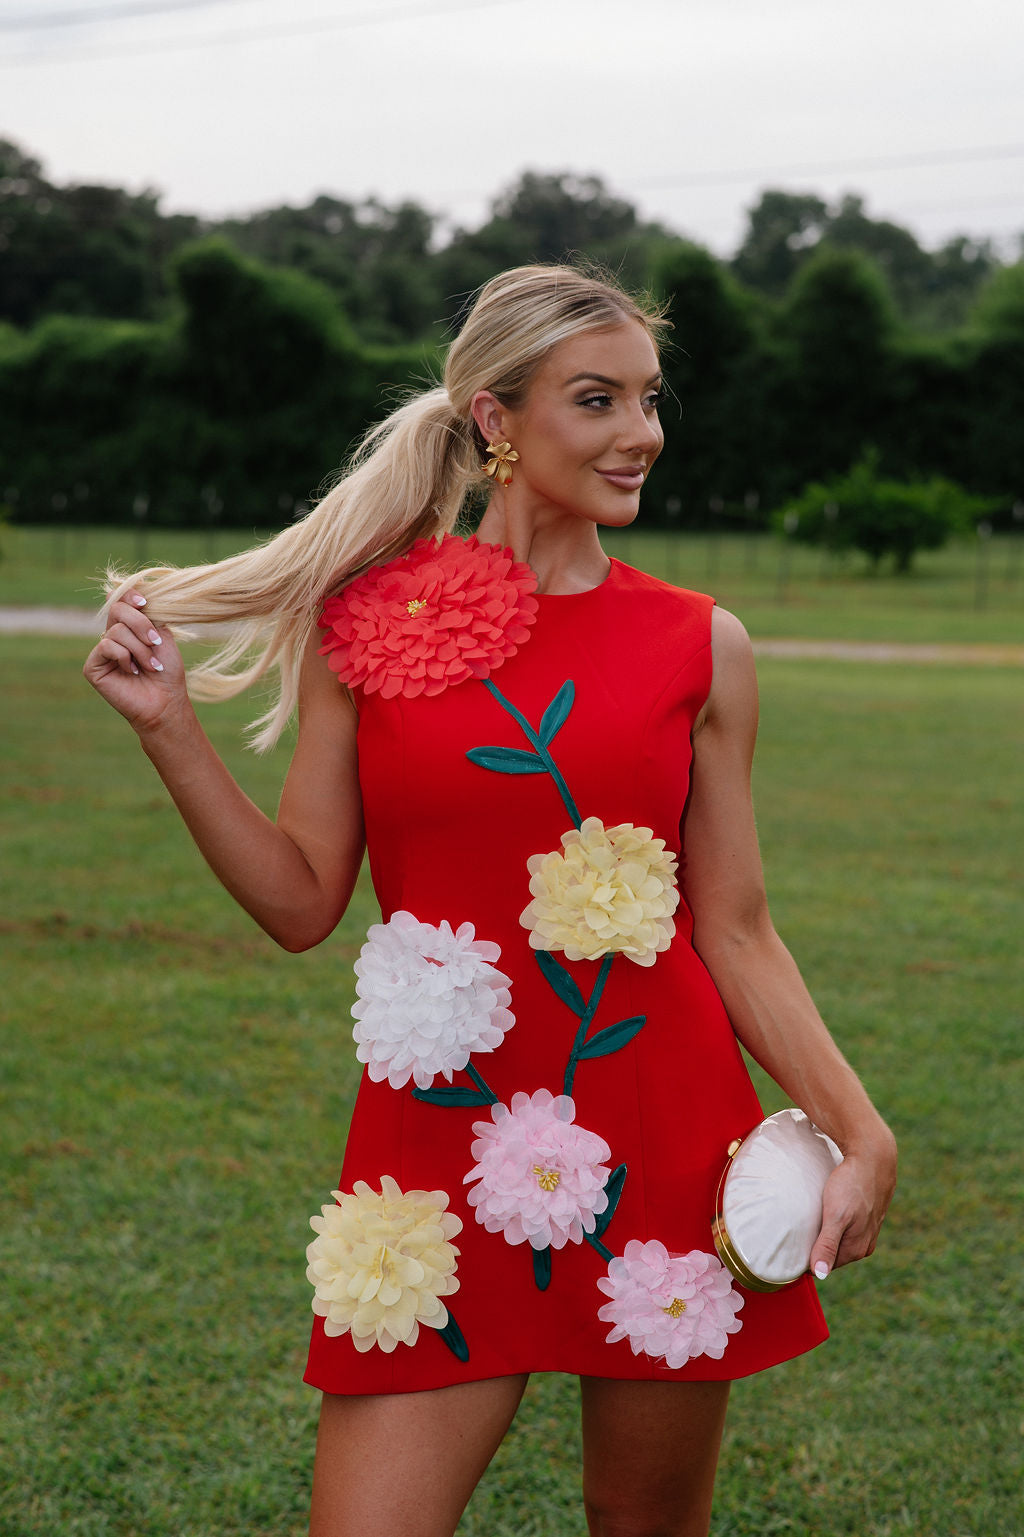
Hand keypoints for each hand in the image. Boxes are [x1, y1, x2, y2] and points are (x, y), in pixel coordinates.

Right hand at [83, 591, 188, 735]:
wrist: (165, 701)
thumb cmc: (167, 671)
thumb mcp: (162, 636)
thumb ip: (147, 614)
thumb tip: (130, 589)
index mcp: (129, 626)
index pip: (121, 599)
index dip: (130, 595)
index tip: (145, 602)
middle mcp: (112, 635)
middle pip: (118, 609)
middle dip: (141, 624)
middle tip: (156, 643)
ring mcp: (101, 651)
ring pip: (116, 630)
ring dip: (140, 648)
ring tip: (150, 666)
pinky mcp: (93, 666)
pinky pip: (107, 646)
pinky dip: (125, 657)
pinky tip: (132, 672)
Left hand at [809, 1131, 897, 1278]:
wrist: (874, 1157)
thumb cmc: (852, 1185)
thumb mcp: (836, 1216)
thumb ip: (827, 1245)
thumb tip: (820, 1275)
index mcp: (857, 1249)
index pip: (823, 1265)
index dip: (806, 1258)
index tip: (789, 1247)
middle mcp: (865, 1244)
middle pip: (831, 1253)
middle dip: (815, 1246)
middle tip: (796, 1232)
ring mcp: (868, 1230)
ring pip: (838, 1239)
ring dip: (824, 1233)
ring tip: (810, 1220)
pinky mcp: (867, 1216)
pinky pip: (845, 1227)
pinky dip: (833, 1222)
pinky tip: (826, 1211)